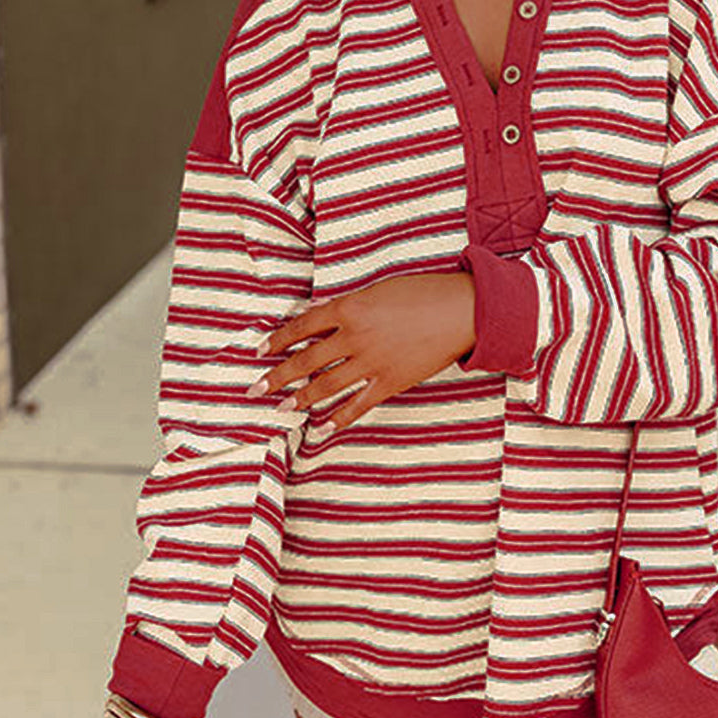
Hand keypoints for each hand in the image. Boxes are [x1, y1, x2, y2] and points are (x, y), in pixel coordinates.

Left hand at [252, 271, 475, 430]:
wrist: (461, 311)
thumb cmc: (422, 292)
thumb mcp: (378, 290)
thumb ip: (345, 305)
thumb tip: (315, 313)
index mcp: (349, 309)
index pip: (302, 326)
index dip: (278, 340)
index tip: (260, 351)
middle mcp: (354, 337)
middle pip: (306, 359)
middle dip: (278, 376)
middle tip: (256, 389)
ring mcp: (371, 363)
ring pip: (326, 385)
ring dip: (300, 398)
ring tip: (282, 408)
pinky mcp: (390, 382)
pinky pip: (358, 405)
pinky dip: (338, 419)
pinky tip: (320, 428)